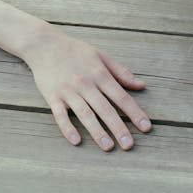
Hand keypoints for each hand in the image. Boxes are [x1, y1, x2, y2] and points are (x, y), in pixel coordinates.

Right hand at [24, 26, 151, 150]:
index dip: (135, 112)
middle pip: (105, 109)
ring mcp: (68, 91)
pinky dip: (68, 128)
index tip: (146, 127)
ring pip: (85, 114)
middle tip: (129, 145)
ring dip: (97, 132)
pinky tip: (77, 141)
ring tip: (108, 147)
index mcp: (100, 73)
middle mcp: (86, 84)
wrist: (46, 45)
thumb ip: (121, 72)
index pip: (121, 96)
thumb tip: (141, 85)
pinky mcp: (53, 97)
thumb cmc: (76, 51)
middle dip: (118, 128)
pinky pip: (61, 116)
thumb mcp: (101, 56)